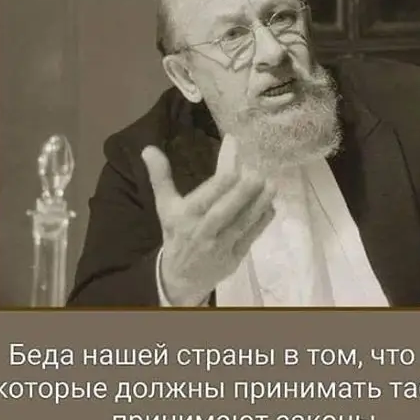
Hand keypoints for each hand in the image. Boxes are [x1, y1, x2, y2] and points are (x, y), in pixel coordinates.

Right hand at [141, 135, 275, 305]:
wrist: (180, 278)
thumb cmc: (175, 235)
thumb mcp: (164, 207)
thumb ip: (160, 177)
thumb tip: (148, 148)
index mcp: (185, 215)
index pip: (209, 188)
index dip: (225, 163)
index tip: (233, 141)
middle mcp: (203, 230)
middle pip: (226, 209)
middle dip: (244, 189)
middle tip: (257, 169)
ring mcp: (221, 246)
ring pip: (243, 222)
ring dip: (259, 202)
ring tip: (271, 183)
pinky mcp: (235, 256)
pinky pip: (252, 236)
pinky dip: (262, 220)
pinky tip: (270, 204)